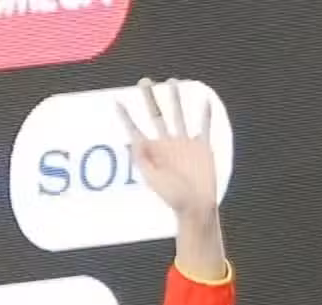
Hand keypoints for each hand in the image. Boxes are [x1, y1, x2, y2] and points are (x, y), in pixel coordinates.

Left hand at [117, 78, 216, 219]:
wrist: (196, 206)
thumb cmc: (172, 196)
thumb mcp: (152, 178)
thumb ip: (143, 159)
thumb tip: (133, 138)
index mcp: (152, 151)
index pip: (136, 130)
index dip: (126, 117)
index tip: (117, 102)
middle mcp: (167, 143)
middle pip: (157, 114)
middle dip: (150, 98)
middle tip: (144, 81)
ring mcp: (185, 143)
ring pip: (179, 114)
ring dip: (175, 98)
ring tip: (172, 80)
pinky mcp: (202, 147)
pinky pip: (203, 126)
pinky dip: (205, 114)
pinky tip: (204, 100)